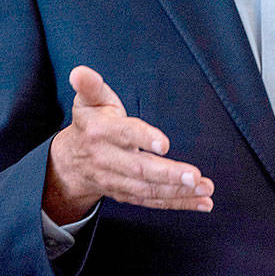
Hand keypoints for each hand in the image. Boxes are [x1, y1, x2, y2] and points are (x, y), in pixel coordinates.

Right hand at [42, 65, 213, 223]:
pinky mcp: (128, 195)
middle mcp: (108, 160)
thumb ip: (90, 86)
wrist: (69, 163)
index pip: (124, 134)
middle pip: (140, 169)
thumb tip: (80, 72)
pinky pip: (155, 202)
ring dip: (180, 192)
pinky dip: (179, 203)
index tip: (164, 144)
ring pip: (150, 190)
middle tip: (195, 175)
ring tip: (205, 189)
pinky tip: (202, 203)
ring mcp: (118, 181)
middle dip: (169, 174)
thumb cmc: (90, 124)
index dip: (144, 138)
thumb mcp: (88, 101)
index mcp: (101, 132)